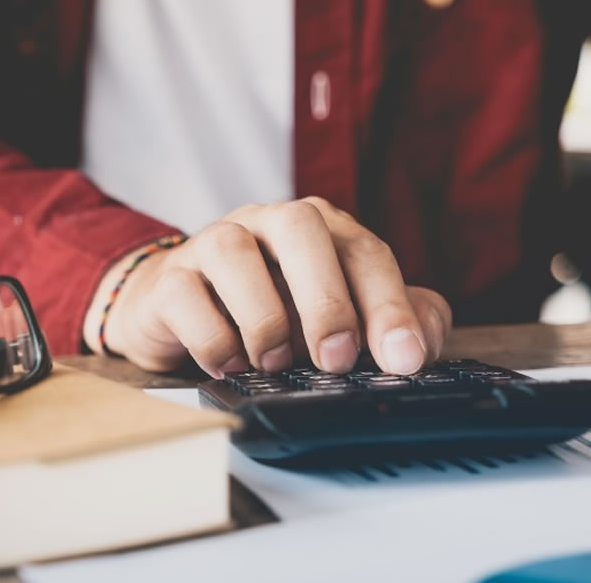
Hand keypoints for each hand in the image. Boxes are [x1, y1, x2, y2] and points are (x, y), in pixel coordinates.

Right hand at [87, 197, 451, 376]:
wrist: (179, 311)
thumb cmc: (271, 310)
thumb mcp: (338, 316)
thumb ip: (391, 320)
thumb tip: (423, 342)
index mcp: (319, 228)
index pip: (364, 251)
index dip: (389, 305)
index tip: (405, 358)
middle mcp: (267, 223)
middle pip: (302, 228)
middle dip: (327, 298)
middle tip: (338, 360)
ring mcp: (212, 243)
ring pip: (234, 250)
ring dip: (263, 315)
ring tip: (276, 362)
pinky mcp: (167, 278)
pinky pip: (184, 295)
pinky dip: (212, 338)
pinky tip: (230, 365)